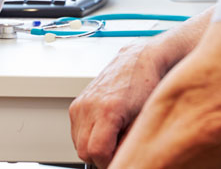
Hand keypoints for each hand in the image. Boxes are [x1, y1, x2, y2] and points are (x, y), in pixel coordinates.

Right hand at [69, 43, 165, 167]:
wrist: (136, 62)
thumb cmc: (144, 86)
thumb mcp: (142, 120)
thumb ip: (128, 143)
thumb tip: (121, 160)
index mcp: (107, 110)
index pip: (96, 152)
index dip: (109, 162)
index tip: (119, 160)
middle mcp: (89, 106)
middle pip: (84, 151)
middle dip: (100, 157)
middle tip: (117, 150)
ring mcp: (80, 104)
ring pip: (77, 143)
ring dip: (92, 147)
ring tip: (112, 137)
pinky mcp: (76, 104)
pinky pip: (76, 132)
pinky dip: (87, 136)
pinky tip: (104, 129)